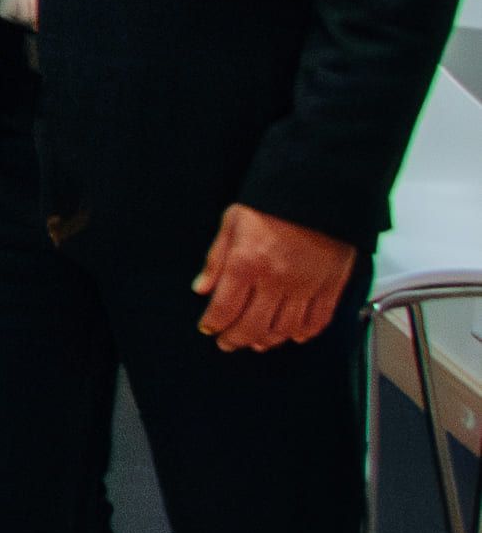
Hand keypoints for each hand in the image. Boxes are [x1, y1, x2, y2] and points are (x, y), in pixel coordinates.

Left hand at [197, 202, 357, 351]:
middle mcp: (277, 280)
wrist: (319, 190)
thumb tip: (201, 289)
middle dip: (236, 339)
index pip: (224, 308)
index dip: (213, 324)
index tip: (208, 328)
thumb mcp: (233, 223)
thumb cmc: (272, 204)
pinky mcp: (331, 286)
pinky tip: (293, 335)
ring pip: (285, 329)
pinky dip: (304, 333)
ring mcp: (306, 286)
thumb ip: (216, 259)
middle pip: (253, 326)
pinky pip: (318, 320)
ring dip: (267, 340)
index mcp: (247, 263)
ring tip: (256, 342)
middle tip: (228, 343)